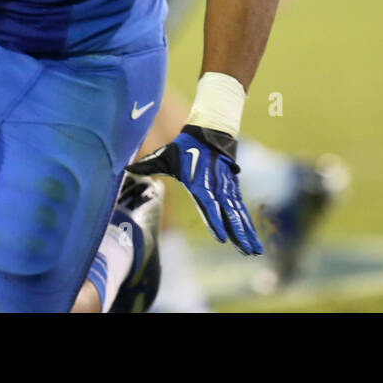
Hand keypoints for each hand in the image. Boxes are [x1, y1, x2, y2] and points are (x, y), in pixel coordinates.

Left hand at [126, 124, 262, 255]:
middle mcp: (216, 187)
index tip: (222, 239)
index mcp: (200, 183)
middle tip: (248, 252)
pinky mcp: (232, 188)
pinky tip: (251, 238)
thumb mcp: (166, 154)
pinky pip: (240, 208)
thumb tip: (127, 167)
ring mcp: (226, 188)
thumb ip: (149, 164)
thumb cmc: (185, 145)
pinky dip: (247, 223)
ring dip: (247, 232)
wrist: (210, 129)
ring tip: (255, 250)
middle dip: (239, 233)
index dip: (216, 222)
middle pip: (229, 214)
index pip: (209, 205)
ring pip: (238, 213)